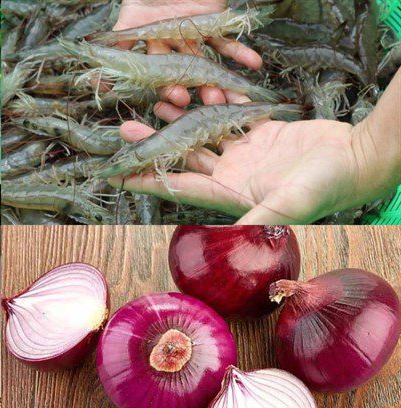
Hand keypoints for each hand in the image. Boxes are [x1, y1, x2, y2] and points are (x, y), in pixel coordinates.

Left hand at [108, 114, 399, 223]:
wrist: (360, 160)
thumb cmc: (327, 187)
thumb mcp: (288, 206)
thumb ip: (255, 224)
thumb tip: (228, 244)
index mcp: (230, 196)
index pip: (180, 187)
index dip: (148, 181)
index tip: (120, 174)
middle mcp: (232, 177)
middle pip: (184, 158)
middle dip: (155, 143)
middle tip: (126, 127)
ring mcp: (246, 155)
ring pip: (203, 134)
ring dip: (180, 119)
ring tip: (157, 101)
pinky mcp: (262, 134)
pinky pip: (230, 116)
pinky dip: (214, 103)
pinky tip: (196, 90)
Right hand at [114, 0, 262, 108]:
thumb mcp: (128, 19)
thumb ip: (119, 41)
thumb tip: (98, 78)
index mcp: (150, 47)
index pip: (160, 73)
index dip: (169, 87)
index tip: (179, 99)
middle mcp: (172, 47)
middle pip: (186, 72)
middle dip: (199, 88)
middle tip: (212, 102)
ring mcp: (193, 37)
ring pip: (207, 61)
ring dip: (220, 77)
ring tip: (235, 93)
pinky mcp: (212, 23)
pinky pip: (227, 40)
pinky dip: (241, 52)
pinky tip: (255, 64)